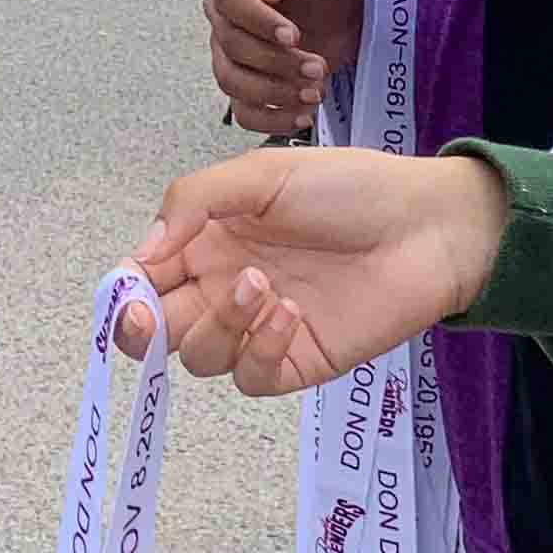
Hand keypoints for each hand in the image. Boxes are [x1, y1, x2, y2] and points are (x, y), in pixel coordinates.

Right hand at [133, 144, 508, 393]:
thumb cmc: (348, 188)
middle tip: (151, 317)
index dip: (126, 290)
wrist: (427, 226)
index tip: (130, 291)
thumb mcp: (262, 175)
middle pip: (158, 329)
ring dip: (218, 326)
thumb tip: (140, 255)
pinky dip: (260, 349)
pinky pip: (252, 377)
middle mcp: (225, 287)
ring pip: (201, 357)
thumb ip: (193, 203)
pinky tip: (290, 314)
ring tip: (262, 285)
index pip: (145, 276)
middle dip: (141, 328)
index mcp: (208, 240)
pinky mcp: (297, 361)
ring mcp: (260, 329)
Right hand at [203, 0, 363, 133]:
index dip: (257, 22)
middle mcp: (224, 16)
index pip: (227, 0)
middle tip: (317, 67)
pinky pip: (243, 112)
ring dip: (274, 93)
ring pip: (231, 81)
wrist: (346, 10)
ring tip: (314, 92)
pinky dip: (272, 119)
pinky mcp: (246, 84)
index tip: (293, 36)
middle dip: (277, 62)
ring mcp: (230, 53)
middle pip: (230, 46)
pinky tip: (303, 114)